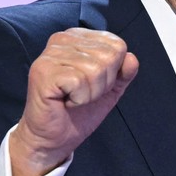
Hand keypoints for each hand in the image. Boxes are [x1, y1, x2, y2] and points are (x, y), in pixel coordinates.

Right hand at [9, 29, 138, 175]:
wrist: (54, 138)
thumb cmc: (77, 112)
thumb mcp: (110, 90)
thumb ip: (123, 72)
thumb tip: (132, 58)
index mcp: (78, 38)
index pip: (117, 45)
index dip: (114, 72)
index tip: (93, 84)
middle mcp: (62, 40)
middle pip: (109, 56)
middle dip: (103, 84)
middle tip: (82, 93)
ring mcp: (50, 54)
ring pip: (96, 69)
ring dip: (90, 93)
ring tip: (73, 98)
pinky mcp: (43, 71)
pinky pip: (80, 81)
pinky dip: (79, 98)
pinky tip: (65, 101)